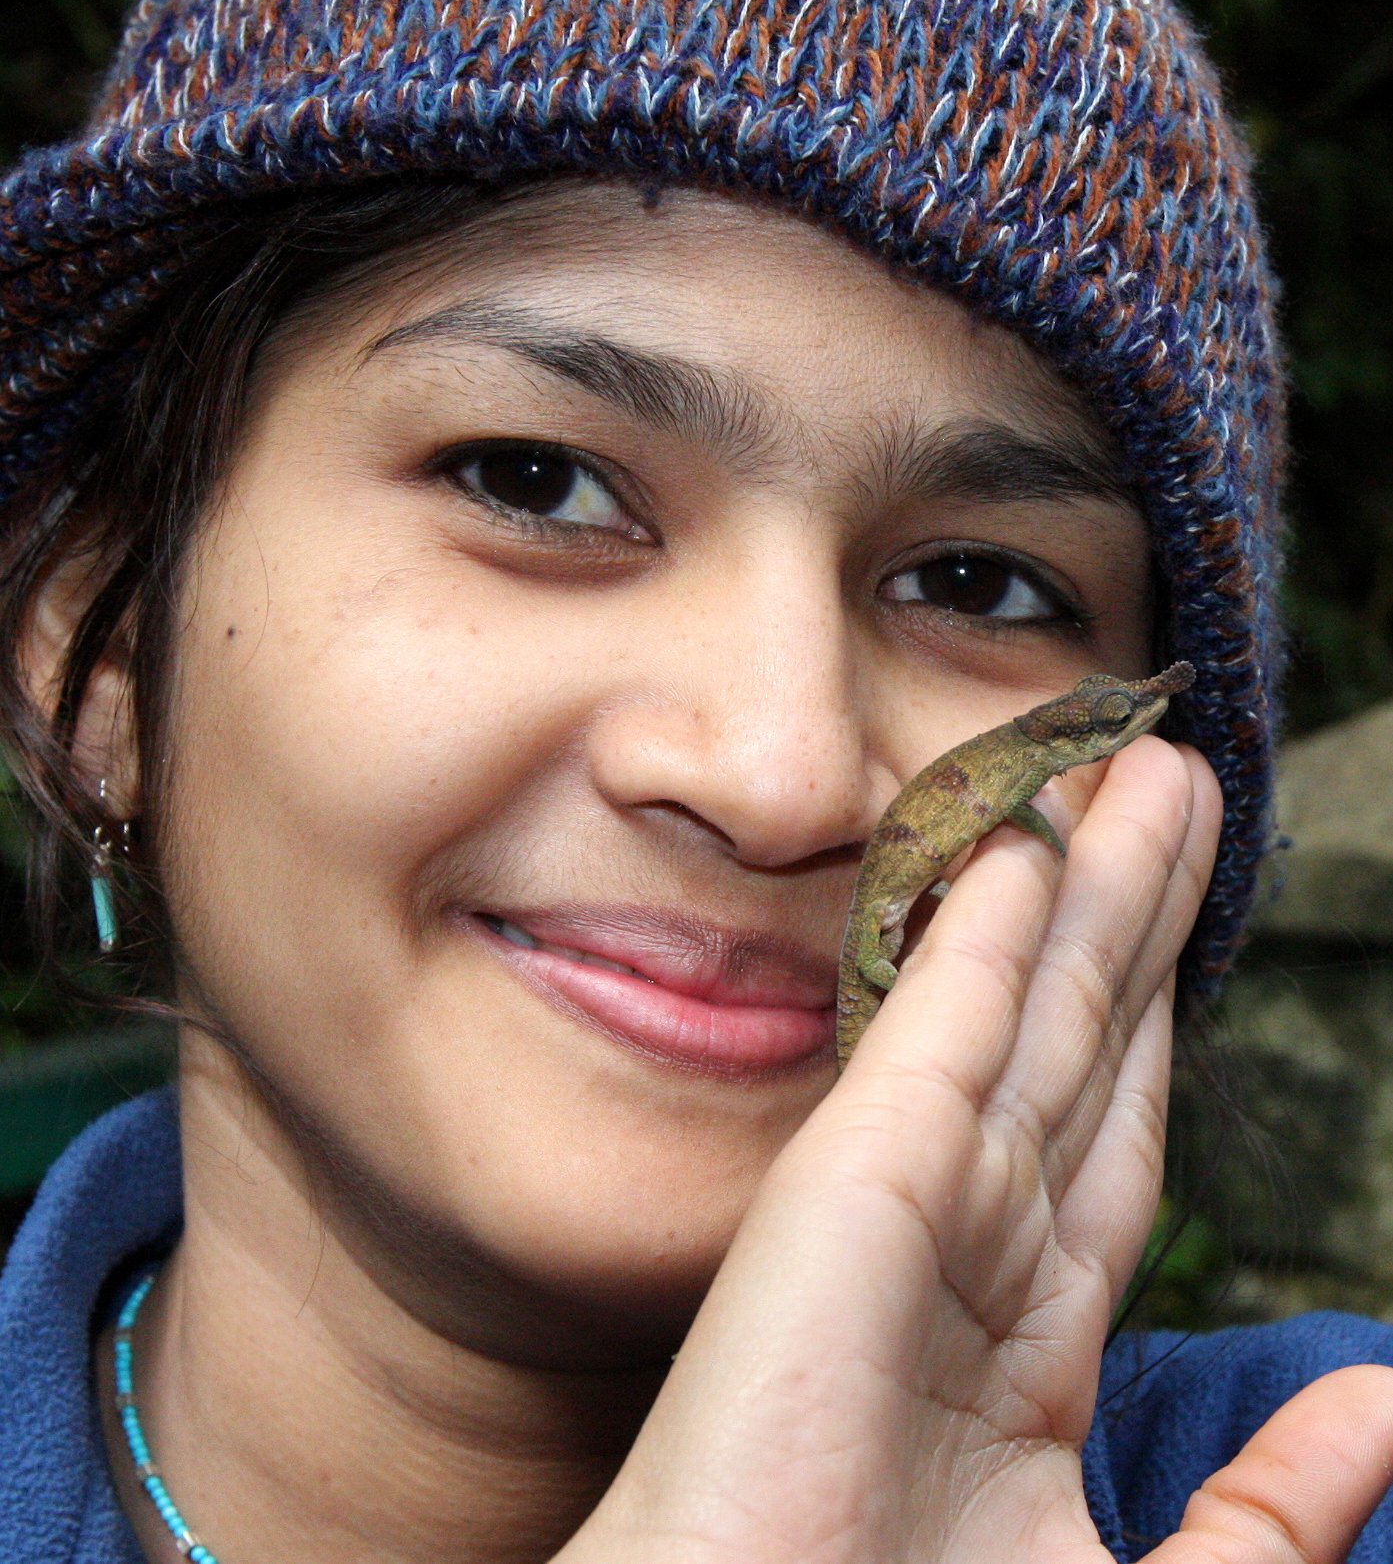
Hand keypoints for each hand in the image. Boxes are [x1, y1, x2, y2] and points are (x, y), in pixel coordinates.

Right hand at [558, 738, 1392, 1563]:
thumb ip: (1273, 1501)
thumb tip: (1387, 1397)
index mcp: (1032, 1336)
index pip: (1118, 1128)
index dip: (1162, 1013)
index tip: (1192, 914)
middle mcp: (977, 1243)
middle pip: (1085, 1037)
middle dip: (1137, 910)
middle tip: (1178, 781)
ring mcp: (913, 1200)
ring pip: (1032, 1007)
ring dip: (1087, 883)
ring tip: (1138, 772)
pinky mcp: (854, 1177)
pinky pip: (941, 1028)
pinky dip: (986, 929)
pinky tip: (1026, 842)